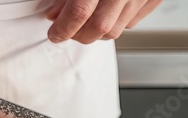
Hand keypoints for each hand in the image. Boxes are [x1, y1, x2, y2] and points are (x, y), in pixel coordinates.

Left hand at [45, 0, 161, 43]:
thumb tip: (55, 13)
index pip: (79, 12)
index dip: (63, 28)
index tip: (55, 34)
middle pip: (99, 27)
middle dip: (79, 35)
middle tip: (67, 31)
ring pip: (116, 29)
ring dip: (96, 32)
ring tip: (85, 23)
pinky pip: (131, 21)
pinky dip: (116, 22)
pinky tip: (106, 13)